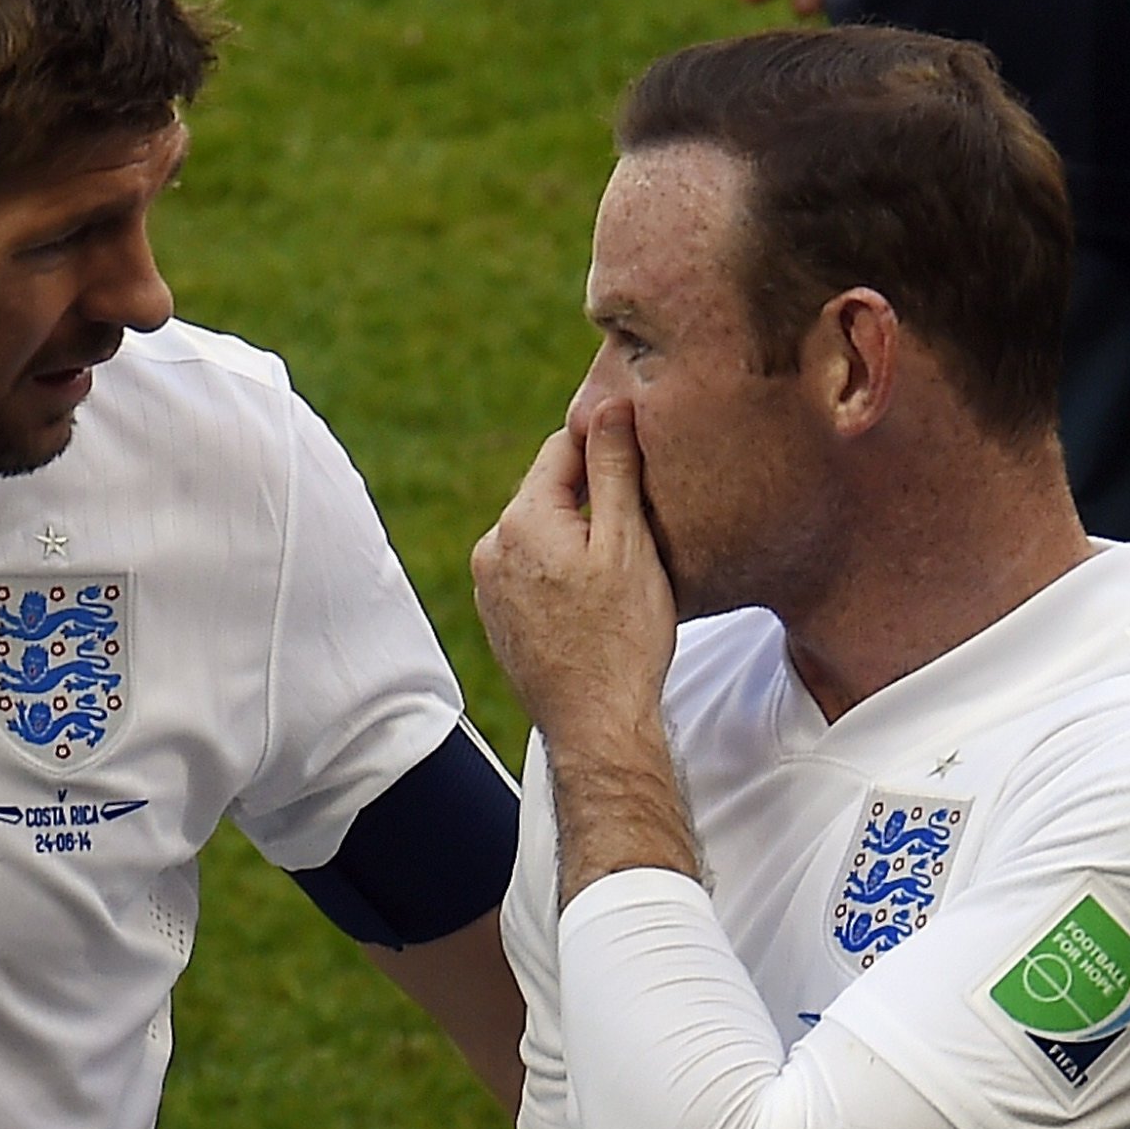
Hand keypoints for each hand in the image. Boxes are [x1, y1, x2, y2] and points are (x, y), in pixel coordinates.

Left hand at [471, 404, 677, 755]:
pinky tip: (594, 597)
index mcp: (522, 520)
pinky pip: (531, 572)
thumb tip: (608, 404)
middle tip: (641, 514)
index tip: (640, 448)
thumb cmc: (623, 636)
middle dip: (591, 495)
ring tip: (620, 563)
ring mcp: (489, 586)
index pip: (561, 448)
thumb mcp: (628, 542)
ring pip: (540, 534)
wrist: (596, 724)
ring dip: (576, 535)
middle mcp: (492, 548)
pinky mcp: (498, 618)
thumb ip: (613, 468)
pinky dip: (560, 571)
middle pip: (547, 492)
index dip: (604, 443)